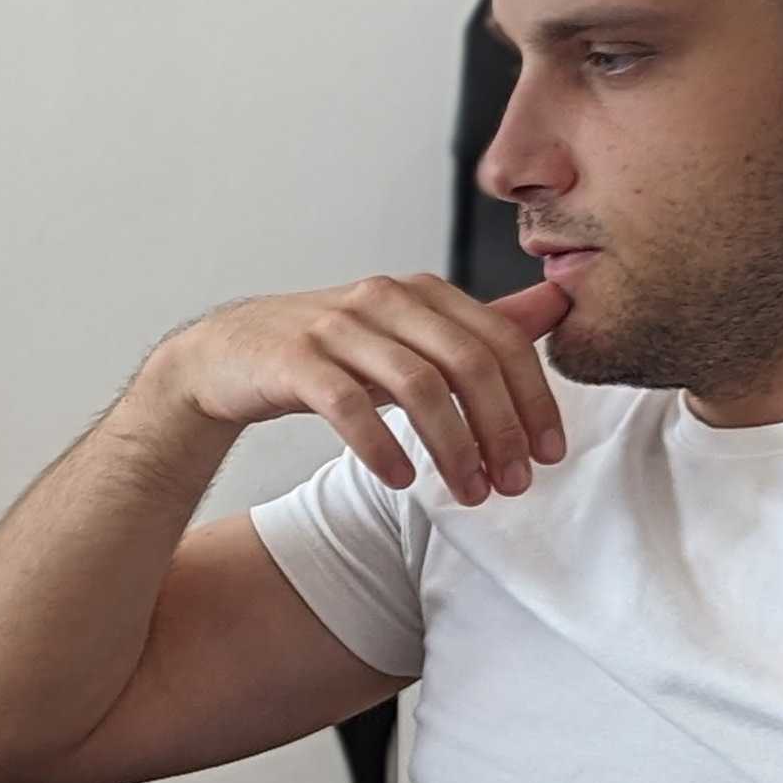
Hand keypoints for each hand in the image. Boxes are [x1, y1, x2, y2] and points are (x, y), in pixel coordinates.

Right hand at [151, 274, 571, 504]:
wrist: (222, 358)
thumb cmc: (325, 353)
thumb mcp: (407, 336)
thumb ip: (479, 325)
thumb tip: (560, 305)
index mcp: (421, 291)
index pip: (501, 340)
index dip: (535, 399)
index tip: (550, 453)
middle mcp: (384, 298)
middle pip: (468, 363)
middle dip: (502, 429)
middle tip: (516, 482)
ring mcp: (335, 327)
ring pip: (418, 385)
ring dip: (453, 446)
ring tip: (469, 491)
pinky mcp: (292, 359)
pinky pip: (349, 405)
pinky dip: (382, 446)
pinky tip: (402, 477)